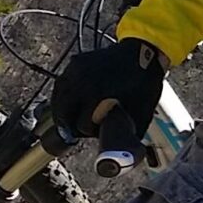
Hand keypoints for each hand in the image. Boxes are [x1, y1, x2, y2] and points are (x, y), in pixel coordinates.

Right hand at [52, 38, 165, 154]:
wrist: (143, 49)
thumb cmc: (144, 81)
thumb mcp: (142, 110)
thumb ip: (131, 131)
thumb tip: (127, 154)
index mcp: (96, 94)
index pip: (81, 124)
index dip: (88, 133)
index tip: (94, 133)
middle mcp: (81, 81)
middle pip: (63, 113)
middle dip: (68, 126)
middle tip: (74, 133)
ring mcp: (76, 70)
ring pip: (58, 98)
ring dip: (61, 112)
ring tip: (68, 122)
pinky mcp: (75, 62)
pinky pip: (62, 84)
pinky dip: (62, 96)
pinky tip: (68, 104)